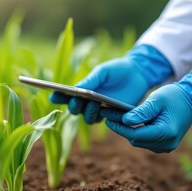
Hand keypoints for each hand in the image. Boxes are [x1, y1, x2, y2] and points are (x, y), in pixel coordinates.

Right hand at [50, 44, 172, 123]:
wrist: (138, 73)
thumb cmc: (117, 70)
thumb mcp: (103, 72)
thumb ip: (91, 80)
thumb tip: (74, 88)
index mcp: (82, 90)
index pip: (66, 96)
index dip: (58, 97)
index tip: (53, 95)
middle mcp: (88, 102)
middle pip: (75, 110)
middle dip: (73, 106)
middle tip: (76, 100)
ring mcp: (99, 110)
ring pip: (87, 118)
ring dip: (88, 112)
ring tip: (94, 103)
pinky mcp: (112, 115)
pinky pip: (103, 120)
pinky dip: (102, 115)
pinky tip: (105, 108)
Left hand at [100, 84, 191, 152]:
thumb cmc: (174, 96)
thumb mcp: (156, 100)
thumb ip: (141, 112)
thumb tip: (125, 121)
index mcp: (166, 132)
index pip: (136, 135)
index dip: (120, 128)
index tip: (107, 120)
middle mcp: (167, 144)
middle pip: (136, 140)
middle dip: (121, 129)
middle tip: (108, 117)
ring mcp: (167, 147)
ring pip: (139, 142)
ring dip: (128, 131)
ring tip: (115, 119)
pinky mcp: (165, 145)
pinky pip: (146, 141)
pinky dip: (137, 133)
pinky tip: (128, 123)